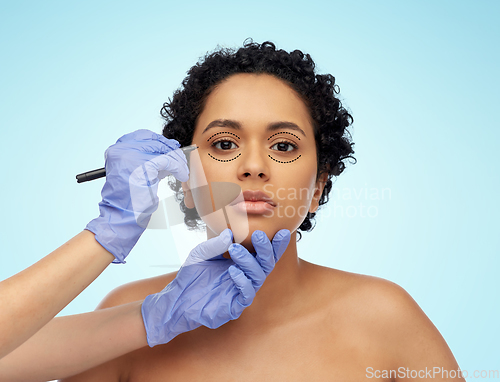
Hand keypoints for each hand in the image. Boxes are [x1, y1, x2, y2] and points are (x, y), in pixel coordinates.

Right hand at [85, 129, 188, 262]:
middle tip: (182, 159)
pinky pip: (168, 161)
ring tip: (183, 171)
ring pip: (163, 150)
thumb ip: (148, 159)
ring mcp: (131, 157)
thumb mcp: (136, 173)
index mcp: (117, 150)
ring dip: (178, 160)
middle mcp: (122, 150)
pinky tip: (182, 175)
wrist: (122, 216)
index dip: (160, 141)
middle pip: (154, 141)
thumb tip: (168, 150)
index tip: (172, 147)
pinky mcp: (143, 166)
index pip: (143, 135)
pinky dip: (178, 168)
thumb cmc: (129, 199)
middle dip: (171, 150)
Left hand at [141, 228, 290, 346]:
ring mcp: (242, 291)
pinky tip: (232, 271)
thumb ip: (216, 244)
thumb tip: (231, 234)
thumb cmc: (192, 275)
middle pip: (266, 264)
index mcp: (242, 264)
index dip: (275, 245)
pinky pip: (247, 293)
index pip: (262, 253)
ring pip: (258, 276)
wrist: (178, 299)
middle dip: (266, 249)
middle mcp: (246, 276)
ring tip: (235, 249)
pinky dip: (242, 280)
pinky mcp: (236, 305)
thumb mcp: (201, 253)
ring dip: (249, 261)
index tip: (282, 232)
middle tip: (259, 235)